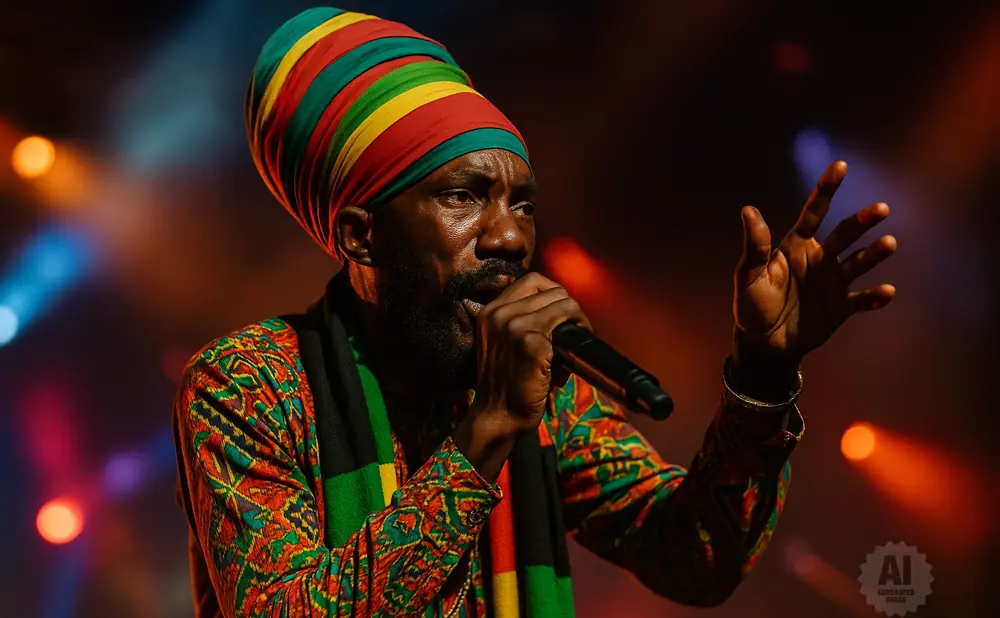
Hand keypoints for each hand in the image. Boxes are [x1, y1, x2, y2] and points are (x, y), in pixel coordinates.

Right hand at [468, 272, 591, 432]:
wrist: (497, 416)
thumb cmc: (505, 383)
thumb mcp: (501, 343)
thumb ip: (519, 320)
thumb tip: (559, 306)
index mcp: (490, 310)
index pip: (532, 281)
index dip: (554, 294)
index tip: (562, 315)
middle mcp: (499, 313)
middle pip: (553, 291)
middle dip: (570, 310)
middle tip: (574, 333)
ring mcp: (514, 326)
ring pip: (565, 304)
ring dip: (577, 322)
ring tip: (573, 346)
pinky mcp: (532, 344)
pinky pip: (567, 328)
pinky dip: (574, 343)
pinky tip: (567, 363)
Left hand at [733, 161, 896, 367]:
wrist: (764, 343)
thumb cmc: (752, 305)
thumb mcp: (749, 275)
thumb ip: (755, 245)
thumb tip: (748, 210)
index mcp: (796, 246)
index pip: (814, 212)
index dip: (826, 189)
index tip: (841, 165)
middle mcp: (819, 258)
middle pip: (845, 234)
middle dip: (863, 221)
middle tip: (881, 209)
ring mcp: (832, 282)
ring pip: (858, 262)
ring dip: (874, 253)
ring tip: (889, 244)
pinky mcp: (841, 307)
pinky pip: (863, 299)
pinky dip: (876, 296)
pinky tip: (887, 291)